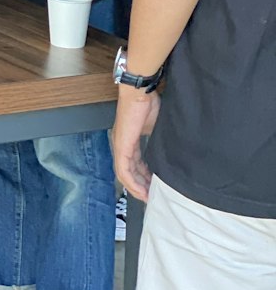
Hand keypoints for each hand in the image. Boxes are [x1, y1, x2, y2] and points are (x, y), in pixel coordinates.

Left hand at [112, 86, 159, 202]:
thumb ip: (157, 142)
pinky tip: (141, 190)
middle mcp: (121, 145)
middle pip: (129, 172)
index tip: (154, 187)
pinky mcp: (121, 146)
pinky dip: (132, 182)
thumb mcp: (155, 128)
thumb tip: (169, 154)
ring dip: (136, 187)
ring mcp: (120, 146)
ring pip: (124, 174)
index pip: (135, 164)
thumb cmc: (148, 104)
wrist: (140, 92)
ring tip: (148, 197)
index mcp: (129, 141)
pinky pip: (123, 170)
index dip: (143, 177)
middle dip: (141, 186)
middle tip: (152, 196)